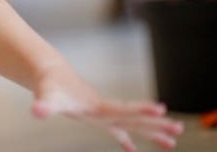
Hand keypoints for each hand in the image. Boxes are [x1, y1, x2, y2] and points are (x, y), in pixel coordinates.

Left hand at [31, 63, 183, 150]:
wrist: (49, 72)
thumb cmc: (48, 86)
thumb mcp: (46, 97)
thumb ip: (44, 105)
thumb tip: (37, 111)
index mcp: (97, 106)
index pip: (122, 109)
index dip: (140, 110)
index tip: (161, 108)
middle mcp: (103, 109)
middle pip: (133, 117)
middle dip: (156, 124)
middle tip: (179, 130)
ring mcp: (101, 113)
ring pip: (130, 124)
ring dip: (150, 132)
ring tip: (172, 143)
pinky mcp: (95, 116)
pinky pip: (116, 130)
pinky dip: (126, 139)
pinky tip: (133, 150)